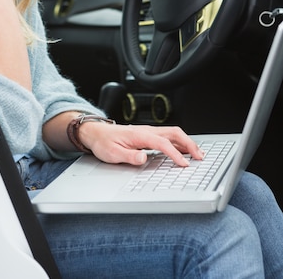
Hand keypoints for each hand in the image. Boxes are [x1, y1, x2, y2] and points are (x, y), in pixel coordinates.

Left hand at [78, 122, 203, 166]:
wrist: (96, 133)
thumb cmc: (104, 142)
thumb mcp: (113, 153)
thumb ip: (129, 156)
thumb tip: (143, 158)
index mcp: (140, 135)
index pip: (163, 143)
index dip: (175, 154)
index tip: (184, 165)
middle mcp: (146, 131)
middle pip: (174, 133)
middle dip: (189, 144)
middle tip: (200, 157)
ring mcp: (148, 132)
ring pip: (173, 133)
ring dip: (187, 142)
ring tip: (198, 154)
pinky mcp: (148, 135)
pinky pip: (168, 136)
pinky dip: (180, 142)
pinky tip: (184, 150)